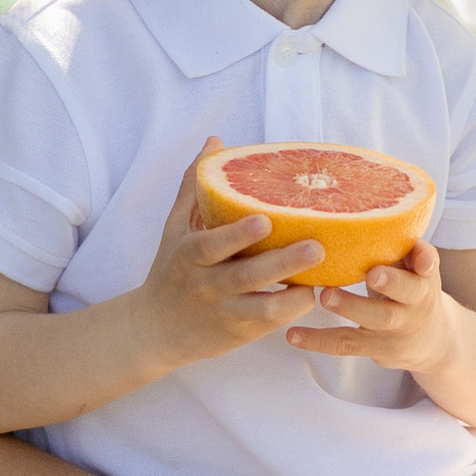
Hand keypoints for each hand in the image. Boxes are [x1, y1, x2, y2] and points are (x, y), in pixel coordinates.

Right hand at [128, 145, 320, 372]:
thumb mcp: (175, 228)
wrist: (155, 329)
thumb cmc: (172, 269)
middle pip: (246, 276)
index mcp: (190, 255)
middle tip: (316, 247)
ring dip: (295, 295)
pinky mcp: (241, 333)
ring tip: (320, 277)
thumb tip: (215, 142)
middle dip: (282, 263)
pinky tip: (312, 292)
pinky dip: (292, 310)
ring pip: (264, 308)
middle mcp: (207, 285)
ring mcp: (226, 312)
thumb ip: (194, 187)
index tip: (265, 219)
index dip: (237, 234)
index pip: (212, 245)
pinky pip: (271, 323)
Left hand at [284, 235, 450, 373]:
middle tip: (371, 273)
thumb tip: (361, 206)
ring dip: (350, 306)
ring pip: (374, 320)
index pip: (430, 266)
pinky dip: (318, 340)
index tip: (421, 259)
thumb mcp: (414, 268)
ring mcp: (395, 329)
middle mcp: (415, 304)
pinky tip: (293, 334)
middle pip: (407, 294)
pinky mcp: (374, 348)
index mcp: (424, 277)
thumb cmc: (412, 289)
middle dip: (390, 283)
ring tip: (324, 295)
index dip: (426, 260)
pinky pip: (345, 344)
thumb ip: (399, 244)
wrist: (432, 340)